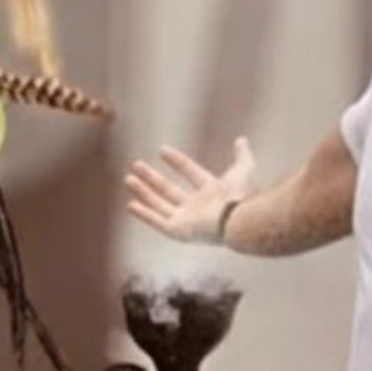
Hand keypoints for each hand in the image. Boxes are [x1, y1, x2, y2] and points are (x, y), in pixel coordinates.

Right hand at [125, 138, 257, 244]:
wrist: (236, 218)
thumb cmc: (240, 196)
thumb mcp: (243, 169)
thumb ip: (242, 155)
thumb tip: (242, 140)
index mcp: (211, 192)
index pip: (190, 172)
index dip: (177, 161)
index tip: (162, 150)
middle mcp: (196, 206)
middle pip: (169, 189)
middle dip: (152, 178)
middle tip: (136, 164)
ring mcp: (186, 220)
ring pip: (159, 204)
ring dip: (144, 192)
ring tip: (128, 179)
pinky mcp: (178, 231)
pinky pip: (157, 222)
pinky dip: (144, 215)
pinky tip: (130, 205)